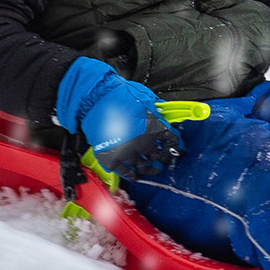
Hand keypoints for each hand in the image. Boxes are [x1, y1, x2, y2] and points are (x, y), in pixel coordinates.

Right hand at [53, 56, 182, 177]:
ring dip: (149, 169)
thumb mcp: (146, 99)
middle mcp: (143, 142)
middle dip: (161, 159)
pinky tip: (134, 175)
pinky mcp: (112, 158)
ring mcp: (128, 152)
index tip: (173, 149)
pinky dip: (131, 175)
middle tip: (162, 162)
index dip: (174, 146)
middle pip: (158, 156)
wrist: (96, 98)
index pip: (171, 141)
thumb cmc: (118, 95)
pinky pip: (125, 172)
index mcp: (155, 128)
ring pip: (143, 166)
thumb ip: (155, 111)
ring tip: (151, 170)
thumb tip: (160, 115)